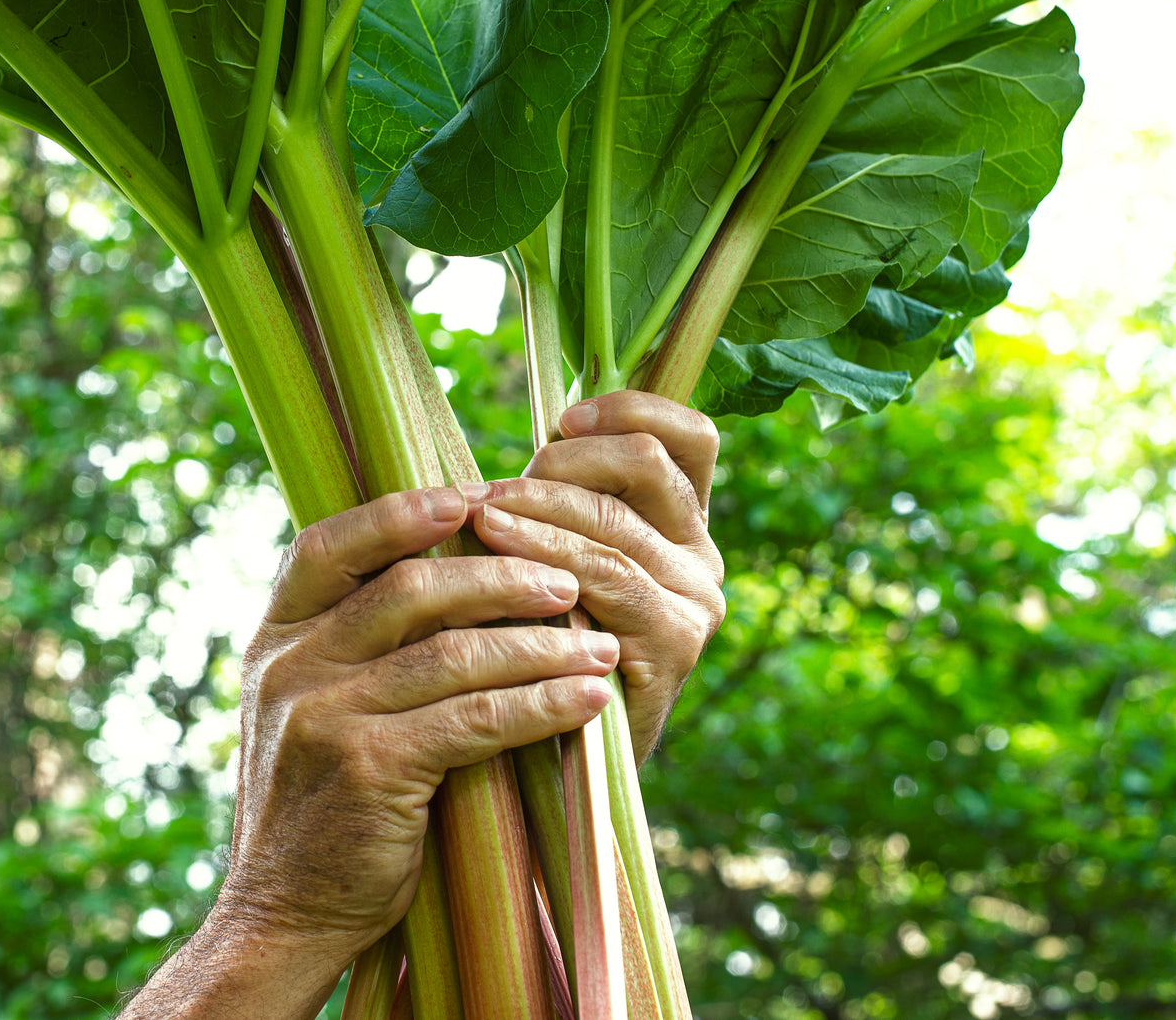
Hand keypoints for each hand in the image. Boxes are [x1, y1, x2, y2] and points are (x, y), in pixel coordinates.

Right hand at [206, 488, 617, 1012]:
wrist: (283, 912)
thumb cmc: (319, 804)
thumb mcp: (307, 707)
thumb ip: (349, 646)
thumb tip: (445, 576)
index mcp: (272, 639)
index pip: (328, 546)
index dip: (398, 514)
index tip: (470, 499)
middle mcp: (289, 666)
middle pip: (407, 588)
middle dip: (500, 577)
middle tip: (568, 581)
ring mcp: (322, 716)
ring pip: (452, 652)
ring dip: (539, 643)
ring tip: (598, 643)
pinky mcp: (368, 769)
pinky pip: (472, 719)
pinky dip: (539, 703)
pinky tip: (586, 700)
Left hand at [469, 389, 725, 759]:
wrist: (553, 765)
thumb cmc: (532, 647)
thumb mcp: (549, 560)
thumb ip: (556, 502)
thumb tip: (523, 435)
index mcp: (681, 524)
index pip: (688, 436)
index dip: (628, 410)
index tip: (560, 420)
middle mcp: (700, 557)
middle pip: (647, 462)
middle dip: (560, 464)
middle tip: (491, 490)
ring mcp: (695, 601)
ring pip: (614, 519)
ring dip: (535, 508)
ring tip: (475, 513)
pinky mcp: (674, 643)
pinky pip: (605, 577)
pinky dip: (544, 554)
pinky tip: (492, 551)